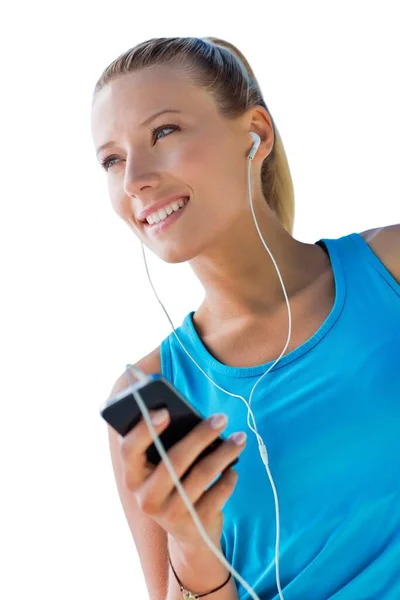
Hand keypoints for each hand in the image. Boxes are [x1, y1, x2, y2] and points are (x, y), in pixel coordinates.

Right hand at [118, 409, 245, 546]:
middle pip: (174, 460)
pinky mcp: (196, 524)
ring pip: (202, 474)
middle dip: (201, 435)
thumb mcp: (162, 469)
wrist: (190, 533)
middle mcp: (147, 498)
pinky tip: (233, 468)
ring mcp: (171, 513)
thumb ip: (166, 446)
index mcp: (133, 477)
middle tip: (222, 418)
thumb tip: (189, 417)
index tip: (165, 411)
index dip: (144, 430)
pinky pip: (218, 493)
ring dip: (224, 452)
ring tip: (240, 438)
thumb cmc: (176, 485)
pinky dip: (229, 477)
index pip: (129, 451)